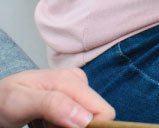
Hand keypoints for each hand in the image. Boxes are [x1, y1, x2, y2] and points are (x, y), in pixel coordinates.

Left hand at [0, 68, 114, 127]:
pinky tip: (44, 124)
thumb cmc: (3, 98)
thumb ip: (53, 104)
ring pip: (83, 123)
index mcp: (72, 80)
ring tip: (43, 125)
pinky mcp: (69, 101)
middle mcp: (78, 84)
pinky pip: (74, 123)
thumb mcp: (22, 101)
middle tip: (47, 127)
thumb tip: (84, 118)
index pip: (102, 111)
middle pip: (93, 118)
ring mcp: (74, 92)